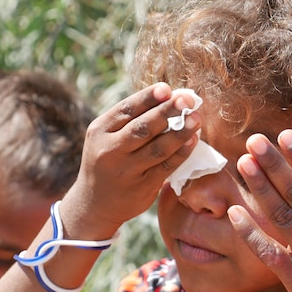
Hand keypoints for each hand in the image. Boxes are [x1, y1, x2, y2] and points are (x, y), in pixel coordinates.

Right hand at [67, 83, 200, 236]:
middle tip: (187, 99)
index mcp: (99, 131)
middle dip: (167, 112)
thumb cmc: (107, 161)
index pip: (125, 110)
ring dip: (180, 132)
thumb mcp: (106, 137)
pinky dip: (181, 152)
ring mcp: (127, 171)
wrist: (94, 203)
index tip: (167, 88)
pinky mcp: (142, 187)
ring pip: (157, 148)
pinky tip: (193, 140)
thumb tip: (169, 96)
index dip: (147, 98)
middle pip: (142, 128)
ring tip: (196, 118)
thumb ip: (130, 120)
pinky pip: (166, 166)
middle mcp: (110, 150)